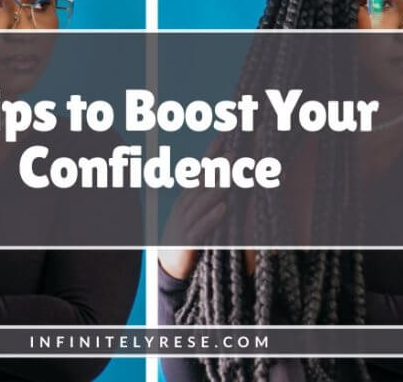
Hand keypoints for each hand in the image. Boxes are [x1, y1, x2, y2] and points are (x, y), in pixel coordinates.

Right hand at [158, 135, 227, 280]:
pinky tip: (224, 208)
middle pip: (201, 182)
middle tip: (234, 152)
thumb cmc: (185, 234)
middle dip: (217, 167)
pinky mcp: (188, 241)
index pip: (199, 170)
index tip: (224, 137)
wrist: (168, 266)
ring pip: (201, 202)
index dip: (211, 154)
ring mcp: (184, 223)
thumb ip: (205, 195)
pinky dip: (212, 217)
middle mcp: (184, 206)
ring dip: (217, 188)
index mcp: (186, 197)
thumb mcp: (192, 212)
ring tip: (232, 176)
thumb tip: (226, 176)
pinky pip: (201, 227)